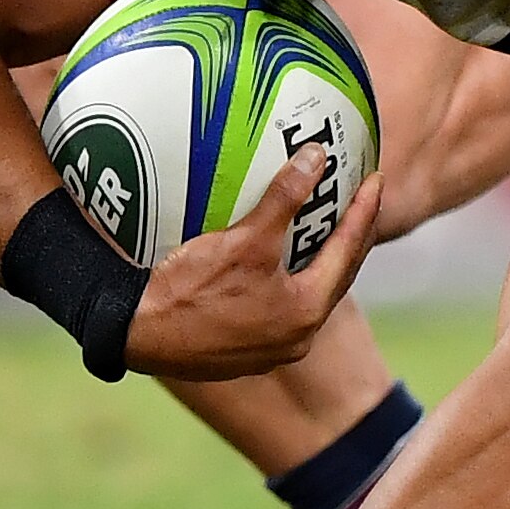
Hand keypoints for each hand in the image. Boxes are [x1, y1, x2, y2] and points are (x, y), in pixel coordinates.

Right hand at [128, 147, 380, 377]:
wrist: (134, 332)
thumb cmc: (190, 289)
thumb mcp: (244, 239)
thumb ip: (284, 198)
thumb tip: (316, 156)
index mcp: (306, 310)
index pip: (349, 250)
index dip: (364, 212)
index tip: (375, 181)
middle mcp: (299, 337)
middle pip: (337, 277)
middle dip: (351, 238)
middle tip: (361, 202)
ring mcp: (272, 349)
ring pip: (310, 296)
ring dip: (321, 263)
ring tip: (327, 229)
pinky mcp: (246, 352)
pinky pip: (282, 308)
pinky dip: (291, 282)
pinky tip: (282, 265)